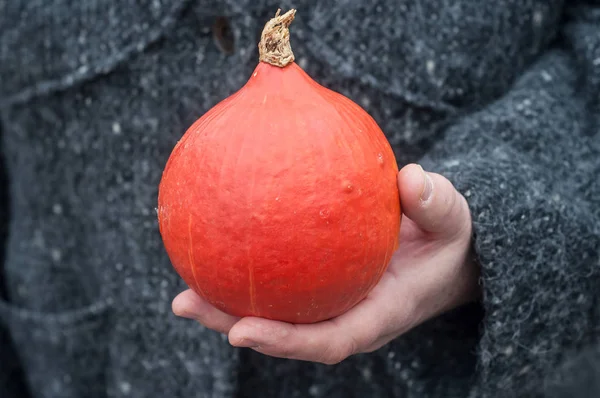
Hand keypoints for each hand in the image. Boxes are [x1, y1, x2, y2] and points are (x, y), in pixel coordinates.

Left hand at [172, 164, 479, 363]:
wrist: (446, 254)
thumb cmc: (449, 239)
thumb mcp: (454, 219)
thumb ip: (438, 203)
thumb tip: (412, 179)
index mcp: (379, 315)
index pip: (329, 340)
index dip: (286, 342)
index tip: (241, 331)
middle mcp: (348, 318)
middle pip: (285, 334)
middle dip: (233, 325)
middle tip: (186, 302)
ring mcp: (333, 305)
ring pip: (275, 313)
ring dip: (226, 306)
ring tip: (183, 288)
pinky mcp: (322, 287)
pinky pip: (282, 285)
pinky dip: (249, 274)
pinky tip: (217, 247)